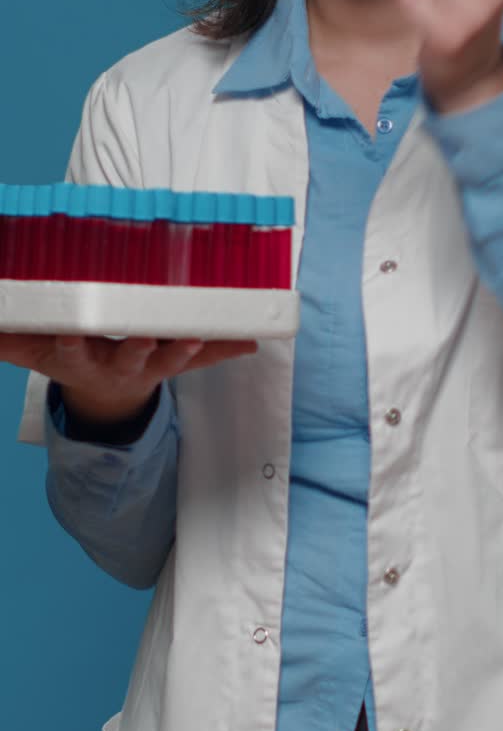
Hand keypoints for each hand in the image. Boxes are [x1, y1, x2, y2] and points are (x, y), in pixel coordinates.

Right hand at [0, 332, 256, 424]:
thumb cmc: (73, 358)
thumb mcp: (36, 353)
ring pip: (172, 359)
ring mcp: (152, 366)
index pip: (75, 352)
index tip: (72, 335)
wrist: (106, 396)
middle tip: (148, 336)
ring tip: (201, 336)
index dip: (73, 344)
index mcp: (84, 361)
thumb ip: (8, 340)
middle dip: (140, 347)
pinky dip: (227, 349)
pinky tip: (250, 340)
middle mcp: (120, 365)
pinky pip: (206, 359)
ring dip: (188, 349)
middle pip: (131, 357)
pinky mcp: (177, 361)